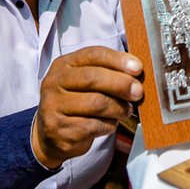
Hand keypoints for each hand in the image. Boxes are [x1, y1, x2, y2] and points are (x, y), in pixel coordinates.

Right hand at [33, 46, 143, 168]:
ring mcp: (54, 106)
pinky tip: (111, 123)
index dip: (117, 60)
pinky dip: (109, 125)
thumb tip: (137, 72)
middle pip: (93, 78)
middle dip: (121, 84)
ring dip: (118, 108)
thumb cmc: (77, 102)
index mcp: (64, 64)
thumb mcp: (85, 81)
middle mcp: (55, 82)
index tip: (137, 68)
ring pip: (96, 103)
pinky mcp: (59, 129)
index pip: (92, 54)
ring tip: (126, 111)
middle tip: (138, 92)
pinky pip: (93, 125)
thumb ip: (107, 72)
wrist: (51, 134)